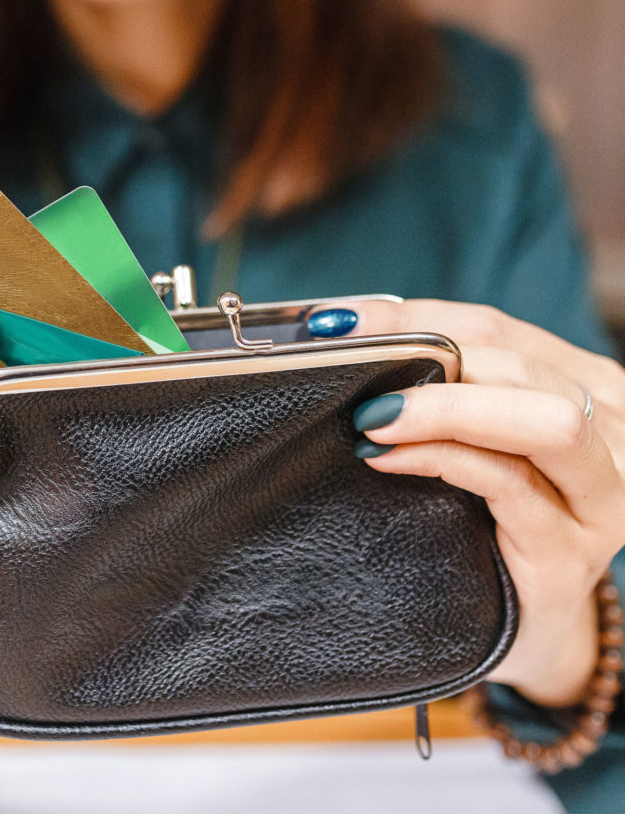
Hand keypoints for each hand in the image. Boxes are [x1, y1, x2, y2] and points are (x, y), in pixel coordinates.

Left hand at [310, 299, 624, 707]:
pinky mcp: (571, 554)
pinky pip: (511, 486)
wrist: (527, 624)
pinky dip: (444, 460)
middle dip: (428, 355)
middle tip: (352, 368)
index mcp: (589, 387)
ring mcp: (603, 499)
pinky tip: (388, 460)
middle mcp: (614, 434)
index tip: (343, 321)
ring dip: (446, 408)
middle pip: (520, 366)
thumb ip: (444, 388)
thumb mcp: (475, 437)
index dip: (417, 318)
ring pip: (544, 420)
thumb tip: (350, 335)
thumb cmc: (490, 519)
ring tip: (373, 418)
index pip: (498, 330)